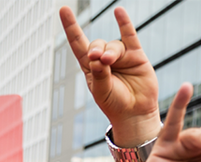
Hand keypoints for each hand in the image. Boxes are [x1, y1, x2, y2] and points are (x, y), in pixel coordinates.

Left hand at [60, 6, 159, 144]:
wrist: (135, 113)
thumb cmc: (114, 104)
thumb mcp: (101, 92)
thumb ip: (99, 75)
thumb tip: (97, 57)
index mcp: (90, 67)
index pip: (77, 43)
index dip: (71, 27)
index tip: (63, 9)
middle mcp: (104, 58)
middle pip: (96, 44)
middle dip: (95, 49)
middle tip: (98, 59)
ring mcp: (120, 56)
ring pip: (113, 45)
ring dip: (110, 51)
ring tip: (109, 61)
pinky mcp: (136, 55)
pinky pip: (129, 35)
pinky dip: (124, 23)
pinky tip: (118, 12)